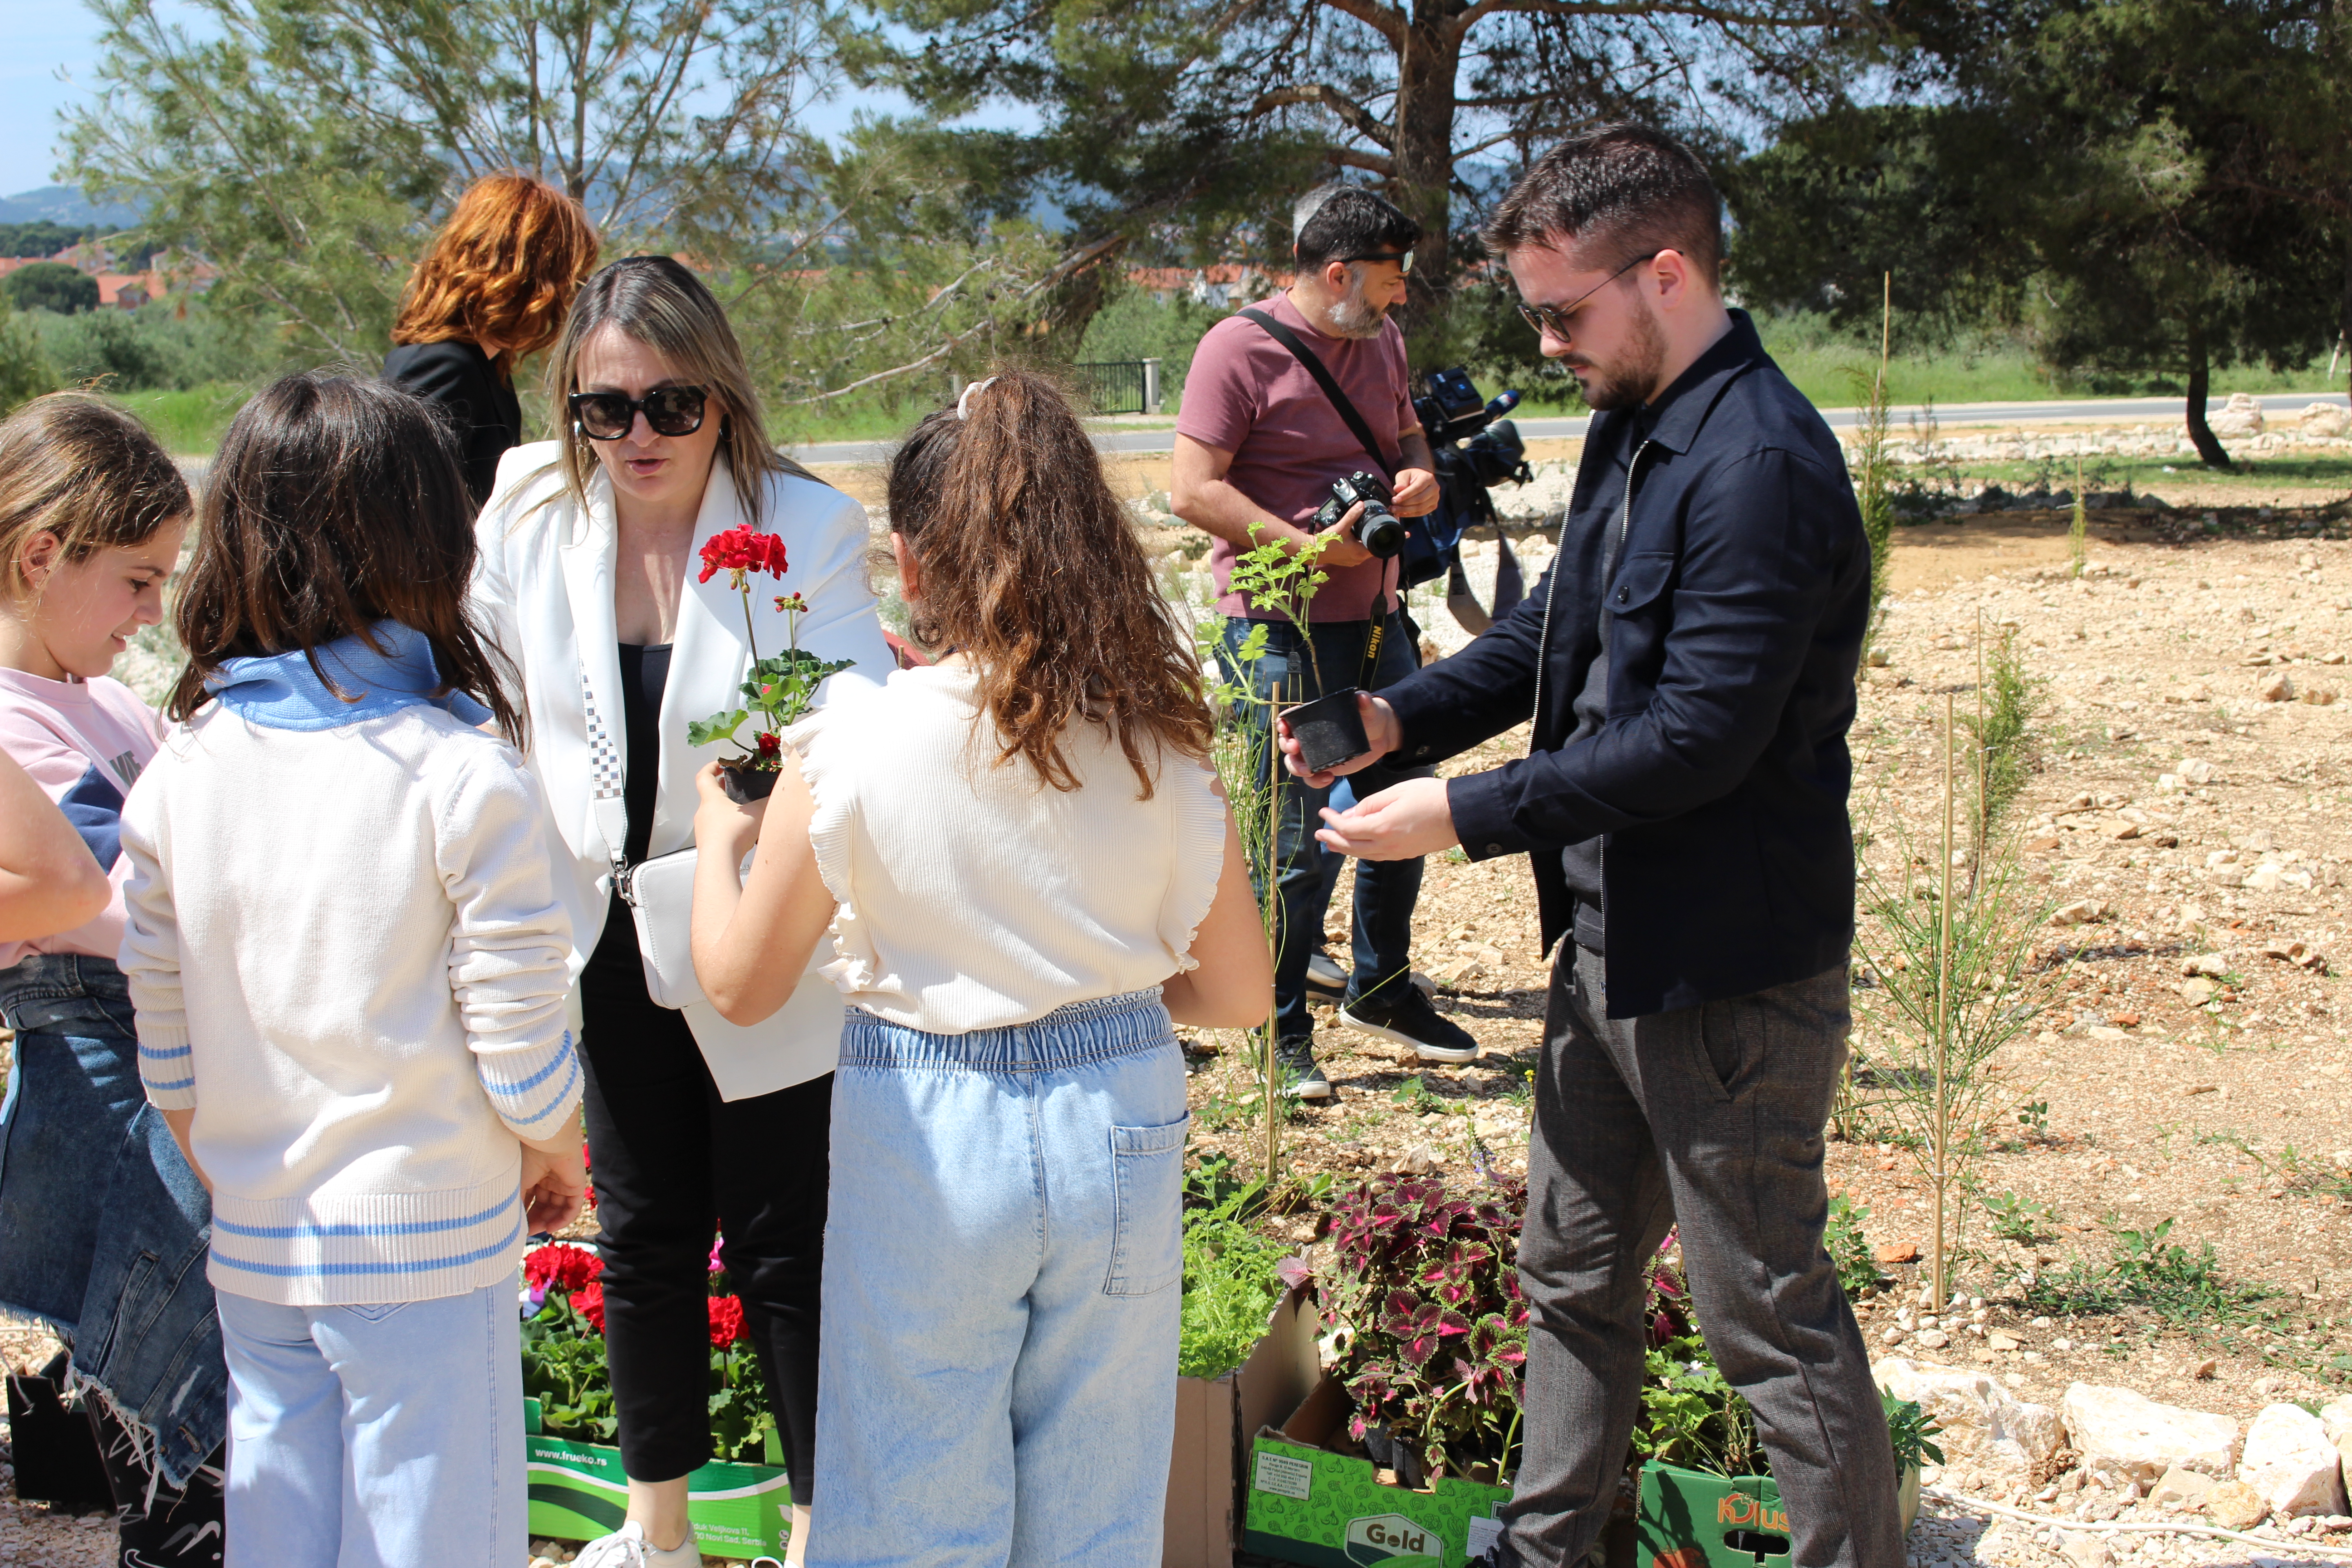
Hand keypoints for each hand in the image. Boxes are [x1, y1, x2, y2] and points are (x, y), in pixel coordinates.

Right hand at [520, 1140, 588, 1234]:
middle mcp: (549, 1178)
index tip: (515, 1228)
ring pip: (557, 1208)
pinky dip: (563, 1219)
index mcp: (534, 1174)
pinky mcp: (577, 1185)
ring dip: (547, 1221)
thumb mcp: (517, 1184)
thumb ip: (516, 1203)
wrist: (546, 1141)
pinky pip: (572, 1207)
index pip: (530, 1199)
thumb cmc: (527, 1158)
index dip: (524, 1214)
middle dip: (535, 1219)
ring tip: (537, 1231)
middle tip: (525, 1233)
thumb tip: (512, 1224)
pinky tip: (550, 1228)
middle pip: (544, 1205)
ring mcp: (564, 1182)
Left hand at [693, 758, 769, 855]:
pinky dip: (726, 828)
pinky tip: (739, 834)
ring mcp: (703, 829)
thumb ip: (768, 802)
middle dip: (723, 790)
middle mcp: (703, 812)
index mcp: (711, 799)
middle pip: (709, 795)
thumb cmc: (731, 834)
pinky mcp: (707, 844)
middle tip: (735, 788)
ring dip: (724, 811)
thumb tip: (778, 795)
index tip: (720, 764)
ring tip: (741, 814)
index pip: (704, 776)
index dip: (711, 767)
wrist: (719, 861)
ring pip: (712, 814)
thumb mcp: (756, 813)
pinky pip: (715, 831)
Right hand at [1279, 694, 1400, 785]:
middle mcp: (1309, 736)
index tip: (1284, 727)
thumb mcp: (1368, 707)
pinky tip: (1328, 779)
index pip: (1292, 717)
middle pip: (1287, 742)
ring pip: (1294, 763)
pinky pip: (1311, 778)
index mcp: (1314, 718)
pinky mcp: (1323, 767)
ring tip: (1310, 771)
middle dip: (1287, 746)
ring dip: (1297, 768)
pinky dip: (1314, 782)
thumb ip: (1364, 702)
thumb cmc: (1369, 715)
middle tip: (1296, 748)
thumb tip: (1362, 697)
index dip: (1283, 722)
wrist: (1380, 736)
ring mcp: (1314, 753)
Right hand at [1315, 510, 1373, 568]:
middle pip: (1370, 547)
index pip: (1377, 545)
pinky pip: (1356, 554)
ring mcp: (1353, 562)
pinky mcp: (1347, 562)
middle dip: (1368, 538)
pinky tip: (1350, 540)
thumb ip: (1352, 515)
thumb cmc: (1327, 541)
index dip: (1377, 537)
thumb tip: (1361, 505)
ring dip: (1362, 543)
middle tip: (1364, 529)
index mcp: (1361, 552)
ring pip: (1363, 551)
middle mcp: (1359, 559)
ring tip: (1357, 534)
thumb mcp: (1342, 526)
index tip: (1374, 529)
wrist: (1314, 551)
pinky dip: (1355, 547)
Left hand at [1315, 776, 1458, 860]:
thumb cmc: (1430, 796)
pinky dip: (1362, 852)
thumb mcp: (1396, 792)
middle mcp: (1387, 845)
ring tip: (1332, 844)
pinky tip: (1358, 848)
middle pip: (1351, 847)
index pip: (1347, 828)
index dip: (1332, 821)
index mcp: (1382, 827)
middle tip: (1319, 834)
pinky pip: (1377, 856)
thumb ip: (1370, 804)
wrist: (1460, 814)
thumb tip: (1349, 815)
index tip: (1323, 812)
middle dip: (1332, 840)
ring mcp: (1397, 853)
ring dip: (1345, 849)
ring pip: (1363, 855)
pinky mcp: (1406, 854)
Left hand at [1388, 467, 1439, 517]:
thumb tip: (1397, 489)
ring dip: (1406, 510)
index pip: (1417, 488)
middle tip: (1392, 506)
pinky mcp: (1433, 506)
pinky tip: (1400, 513)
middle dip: (1405, 504)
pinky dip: (1409, 514)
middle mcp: (1434, 488)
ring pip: (1420, 508)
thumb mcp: (1403, 475)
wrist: (1418, 481)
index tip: (1395, 499)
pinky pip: (1421, 513)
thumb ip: (1401, 481)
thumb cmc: (1410, 477)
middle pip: (1420, 499)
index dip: (1406, 495)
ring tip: (1394, 510)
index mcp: (1428, 477)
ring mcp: (1435, 498)